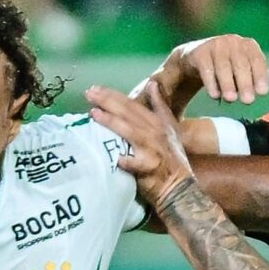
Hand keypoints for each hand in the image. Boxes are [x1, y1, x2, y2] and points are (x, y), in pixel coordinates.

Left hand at [87, 81, 193, 211]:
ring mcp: (152, 149)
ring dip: (111, 122)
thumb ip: (159, 106)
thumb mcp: (170, 128)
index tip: (96, 88)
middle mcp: (154, 132)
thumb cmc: (172, 157)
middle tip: (89, 93)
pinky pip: (134, 163)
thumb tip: (152, 83)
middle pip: (128, 113)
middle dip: (108, 101)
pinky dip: (126, 161)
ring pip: (129, 132)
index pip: (132, 105)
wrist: (180, 186)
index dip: (114, 96)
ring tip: (93, 113)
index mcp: (157, 122)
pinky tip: (115, 158)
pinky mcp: (149, 167)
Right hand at [154, 33, 268, 112]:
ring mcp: (216, 45)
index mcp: (248, 46)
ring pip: (223, 66)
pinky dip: (211, 83)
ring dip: (228, 84)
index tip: (262, 92)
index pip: (257, 60)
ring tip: (231, 99)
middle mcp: (233, 42)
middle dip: (245, 83)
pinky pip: (206, 69)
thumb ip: (251, 79)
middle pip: (240, 64)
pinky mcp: (199, 52)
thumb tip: (258, 93)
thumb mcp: (241, 70)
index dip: (260, 76)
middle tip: (247, 100)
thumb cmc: (227, 68)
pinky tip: (214, 95)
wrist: (197, 58)